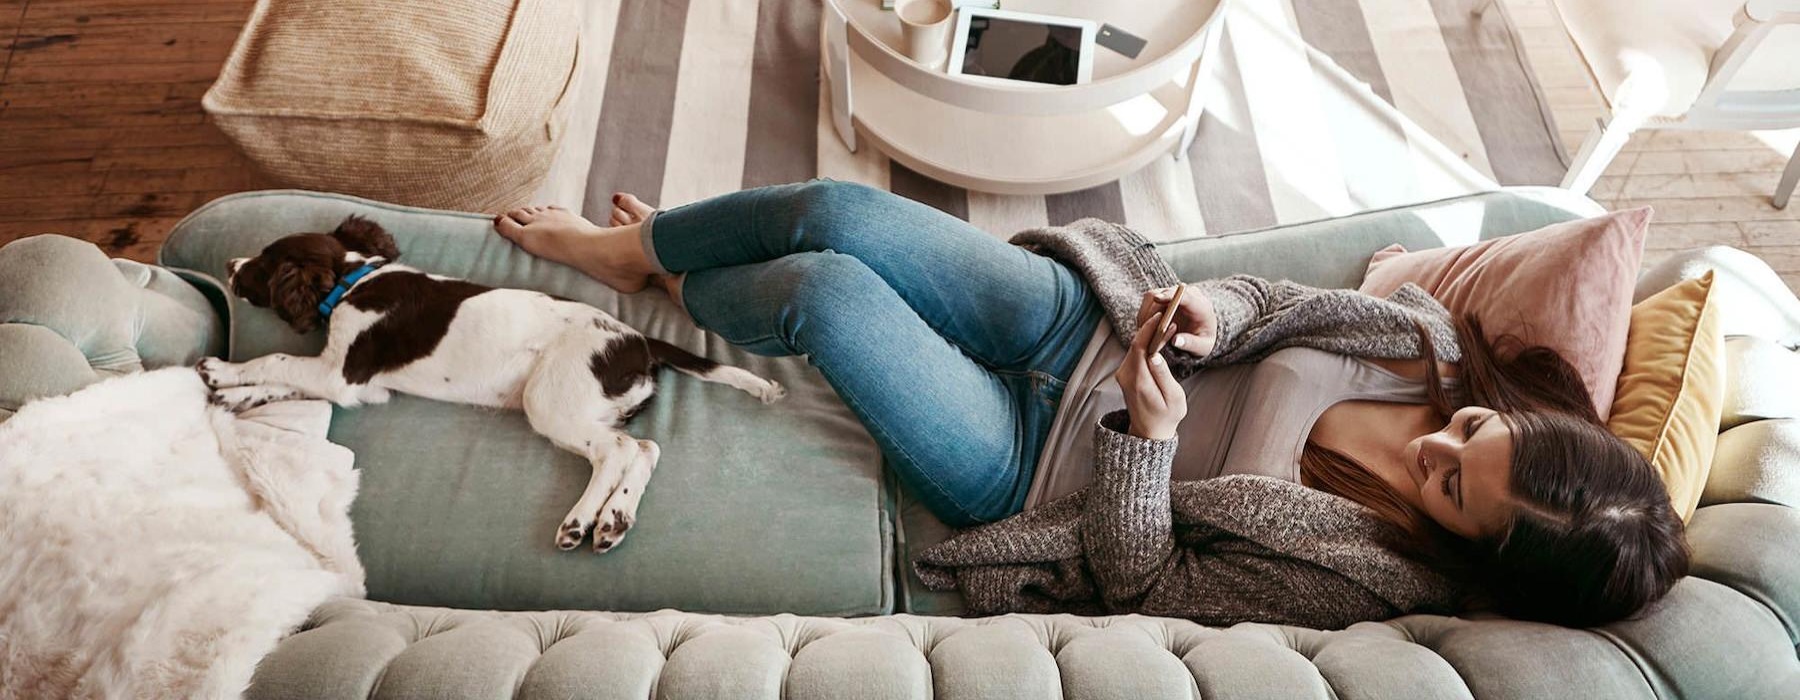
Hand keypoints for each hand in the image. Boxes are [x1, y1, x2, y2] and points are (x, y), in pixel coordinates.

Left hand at [1115, 311, 1186, 439]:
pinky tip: (1158, 339)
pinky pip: (1134, 353)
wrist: (1149, 431)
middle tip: (1168, 316)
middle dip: (1150, 328)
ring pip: (1134, 347)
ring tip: (1166, 324)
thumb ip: (1164, 376)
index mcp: (1138, 381)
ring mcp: (1123, 374)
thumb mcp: (1173, 397)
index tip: (1162, 317)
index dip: (1150, 329)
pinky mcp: (1125, 373)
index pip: (1139, 346)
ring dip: (1148, 334)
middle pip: (1135, 343)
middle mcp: (1126, 376)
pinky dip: (1145, 343)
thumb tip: (1156, 355)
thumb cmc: (1166, 415)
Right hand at [1134, 284, 1216, 357]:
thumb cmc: (1202, 341)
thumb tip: (1176, 341)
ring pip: (1152, 297)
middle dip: (1153, 311)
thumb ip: (1191, 344)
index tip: (1157, 299)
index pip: (1184, 295)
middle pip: (1164, 294)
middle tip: (1145, 331)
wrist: (1200, 334)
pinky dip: (1144, 315)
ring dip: (1146, 314)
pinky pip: (1148, 302)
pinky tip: (1146, 329)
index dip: (1170, 295)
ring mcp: (1173, 294)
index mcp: (1200, 305)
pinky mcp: (1163, 296)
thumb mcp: (1202, 347)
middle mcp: (1187, 294)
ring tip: (1145, 333)